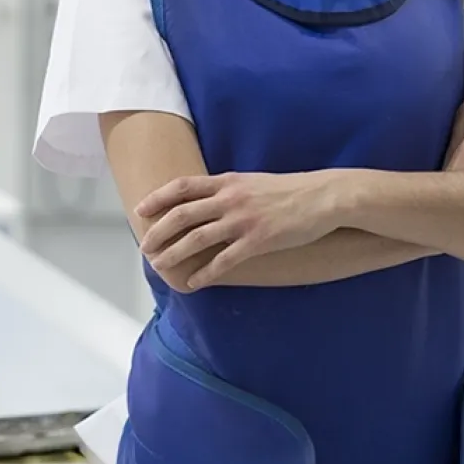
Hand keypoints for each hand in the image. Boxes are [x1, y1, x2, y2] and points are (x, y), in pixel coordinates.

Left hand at [135, 170, 342, 289]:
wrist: (323, 197)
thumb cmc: (290, 190)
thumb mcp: (253, 182)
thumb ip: (229, 190)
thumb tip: (207, 201)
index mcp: (228, 181)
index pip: (182, 186)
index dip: (158, 198)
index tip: (141, 210)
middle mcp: (230, 199)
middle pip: (182, 215)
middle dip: (159, 233)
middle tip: (146, 248)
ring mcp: (243, 220)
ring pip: (196, 239)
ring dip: (174, 254)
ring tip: (160, 267)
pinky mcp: (258, 241)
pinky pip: (223, 261)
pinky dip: (205, 273)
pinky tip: (195, 282)